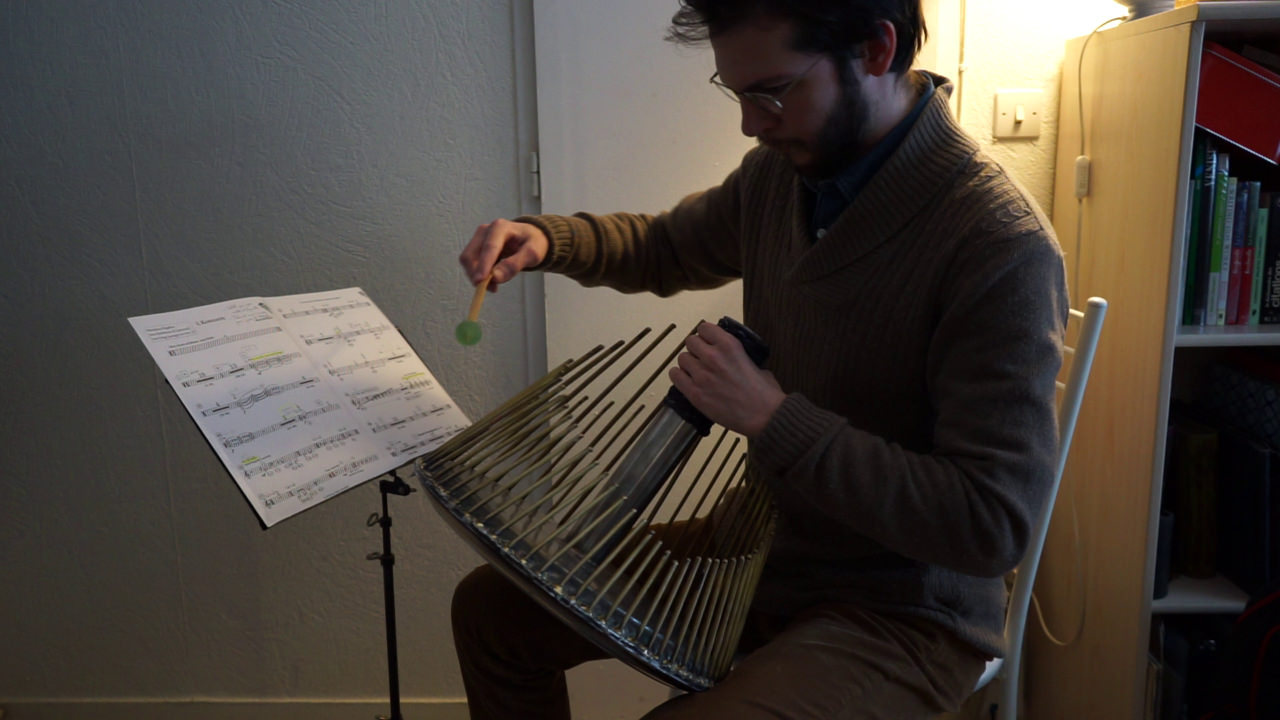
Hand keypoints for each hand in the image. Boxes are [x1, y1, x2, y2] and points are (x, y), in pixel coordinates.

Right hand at [459, 219, 549, 290]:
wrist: (528, 238)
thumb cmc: (532, 243)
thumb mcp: (532, 254)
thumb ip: (514, 265)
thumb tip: (495, 277)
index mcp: (501, 227)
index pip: (489, 248)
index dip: (483, 265)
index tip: (480, 282)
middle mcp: (485, 230)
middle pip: (471, 254)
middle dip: (477, 274)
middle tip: (492, 288)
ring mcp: (478, 238)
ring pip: (467, 260)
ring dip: (477, 276)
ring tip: (494, 285)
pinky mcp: (475, 246)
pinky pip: (470, 263)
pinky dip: (478, 274)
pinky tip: (492, 280)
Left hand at [669, 321, 785, 438]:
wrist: (764, 416)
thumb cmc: (765, 392)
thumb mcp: (755, 363)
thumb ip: (738, 357)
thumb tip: (731, 359)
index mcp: (729, 345)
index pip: (704, 328)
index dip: (705, 336)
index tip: (708, 342)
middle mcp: (712, 356)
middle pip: (690, 341)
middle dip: (696, 349)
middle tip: (702, 359)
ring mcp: (701, 375)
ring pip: (682, 358)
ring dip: (688, 364)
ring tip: (696, 372)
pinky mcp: (694, 393)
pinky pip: (675, 376)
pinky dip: (679, 376)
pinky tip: (686, 380)